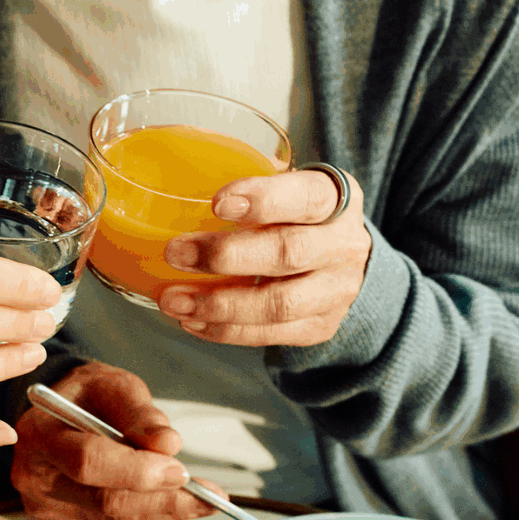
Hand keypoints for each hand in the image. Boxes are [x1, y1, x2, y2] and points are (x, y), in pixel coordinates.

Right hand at [10, 363, 219, 519]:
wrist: (63, 416)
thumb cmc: (89, 397)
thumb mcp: (114, 385)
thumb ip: (139, 412)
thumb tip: (168, 444)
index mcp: (39, 435)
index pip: (88, 461)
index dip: (137, 470)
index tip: (180, 471)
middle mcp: (35, 478)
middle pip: (105, 500)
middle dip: (161, 498)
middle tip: (206, 494)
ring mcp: (48, 508)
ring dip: (165, 512)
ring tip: (204, 500)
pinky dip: (152, 518)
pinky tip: (178, 505)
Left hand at [157, 167, 372, 345]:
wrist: (345, 263)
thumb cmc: (301, 217)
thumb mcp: (291, 188)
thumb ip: (254, 185)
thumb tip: (183, 189)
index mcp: (337, 199)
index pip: (305, 197)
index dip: (263, 200)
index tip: (216, 204)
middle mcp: (344, 246)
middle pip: (287, 253)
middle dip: (225, 256)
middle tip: (176, 253)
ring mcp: (336, 291)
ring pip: (278, 304)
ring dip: (218, 304)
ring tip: (173, 300)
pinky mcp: (321, 326)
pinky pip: (270, 334)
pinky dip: (226, 330)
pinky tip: (193, 320)